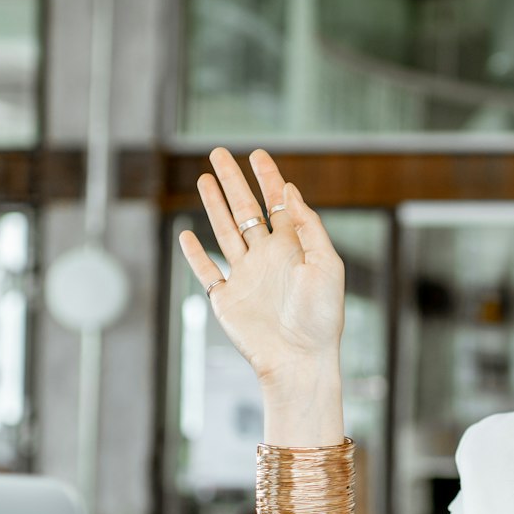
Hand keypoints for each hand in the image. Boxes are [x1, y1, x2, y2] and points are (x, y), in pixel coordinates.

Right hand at [178, 148, 343, 391]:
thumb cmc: (320, 317)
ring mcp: (245, 277)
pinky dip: (194, 254)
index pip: (278, 203)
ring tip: (204, 179)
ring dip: (214, 205)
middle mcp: (267, 257)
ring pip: (225, 232)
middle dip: (233, 181)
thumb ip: (309, 226)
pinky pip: (206, 272)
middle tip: (218, 153)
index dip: (268, 177)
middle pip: (245, 210)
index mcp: (293, 247)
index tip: (258, 155)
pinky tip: (187, 235)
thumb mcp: (327, 264)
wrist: (299, 359)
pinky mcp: (226, 300)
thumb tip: (290, 190)